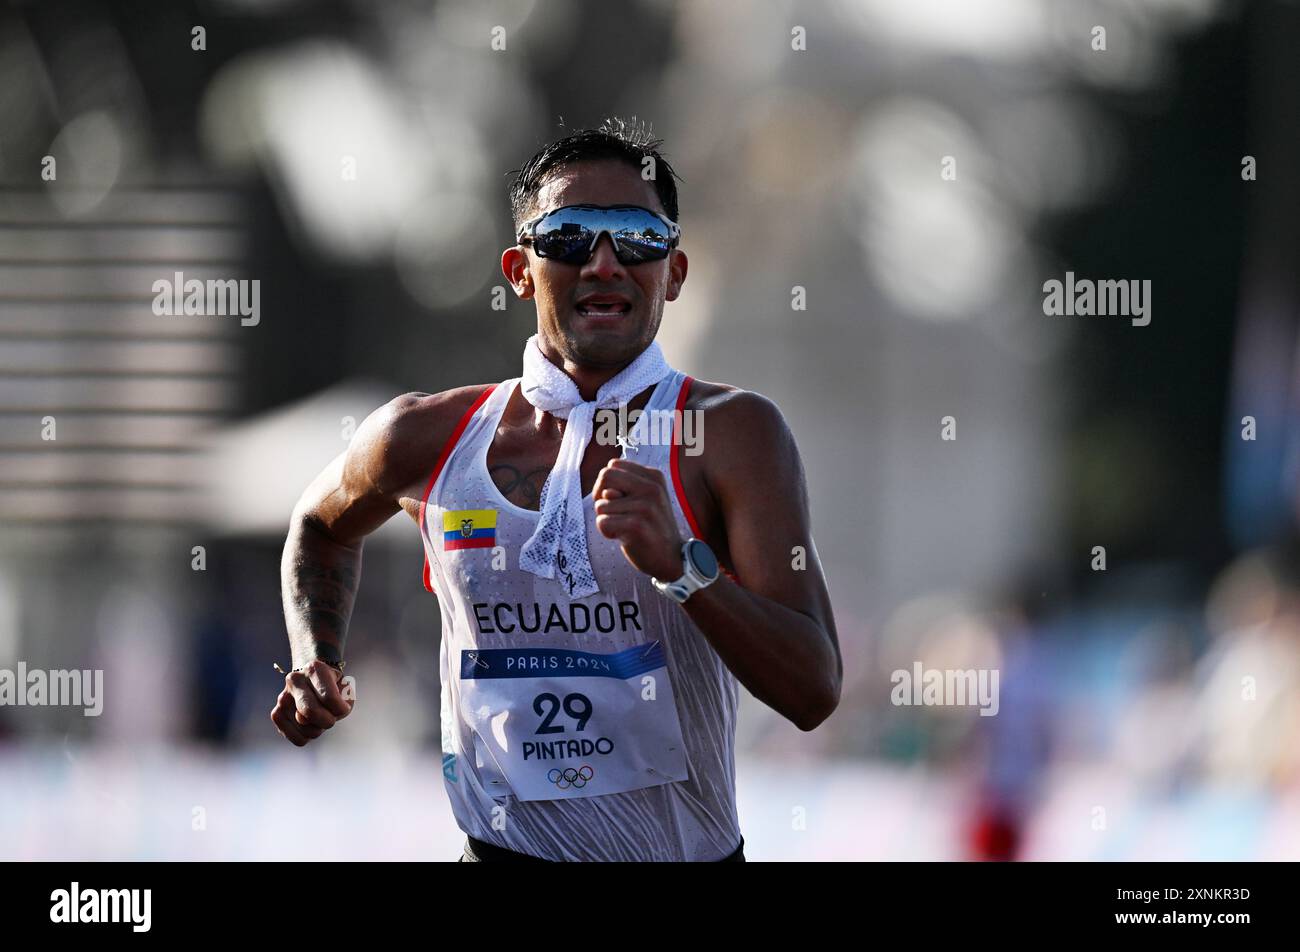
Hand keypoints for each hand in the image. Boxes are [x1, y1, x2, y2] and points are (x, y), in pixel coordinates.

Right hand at [270, 660, 353, 746]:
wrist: (314, 682)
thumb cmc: (334, 688)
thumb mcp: (345, 689)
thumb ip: (335, 704)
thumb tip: (301, 719)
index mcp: (314, 669)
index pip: (329, 698)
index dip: (341, 709)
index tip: (343, 707)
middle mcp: (295, 680)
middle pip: (311, 711)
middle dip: (328, 721)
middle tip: (332, 717)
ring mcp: (282, 697)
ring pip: (306, 730)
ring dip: (319, 729)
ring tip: (319, 717)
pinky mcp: (276, 714)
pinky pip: (298, 739)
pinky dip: (308, 737)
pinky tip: (309, 725)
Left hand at [592, 458, 685, 580]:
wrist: (671, 558)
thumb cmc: (651, 526)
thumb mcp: (644, 498)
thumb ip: (622, 486)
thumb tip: (606, 493)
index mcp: (654, 476)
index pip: (613, 466)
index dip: (606, 484)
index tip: (617, 499)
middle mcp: (652, 487)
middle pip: (605, 477)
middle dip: (600, 496)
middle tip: (615, 513)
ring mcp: (645, 506)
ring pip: (601, 505)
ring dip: (607, 519)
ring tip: (627, 528)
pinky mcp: (637, 525)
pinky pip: (603, 522)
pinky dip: (607, 532)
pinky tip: (625, 537)